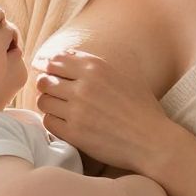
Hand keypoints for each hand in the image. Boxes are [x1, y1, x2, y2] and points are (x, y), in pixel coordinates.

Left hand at [36, 50, 176, 174]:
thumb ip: (99, 64)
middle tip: (54, 94)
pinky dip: (53, 121)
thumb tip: (72, 54)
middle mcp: (84, 86)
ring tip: (60, 109)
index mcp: (96, 67)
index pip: (56, 59)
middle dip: (47, 86)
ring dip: (49, 104)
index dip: (49, 66)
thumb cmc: (142, 109)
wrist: (151, 141)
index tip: (49, 73)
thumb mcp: (126, 75)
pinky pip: (48, 122)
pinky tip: (65, 123)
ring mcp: (77, 110)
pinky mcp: (74, 132)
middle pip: (45, 79)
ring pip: (43, 100)